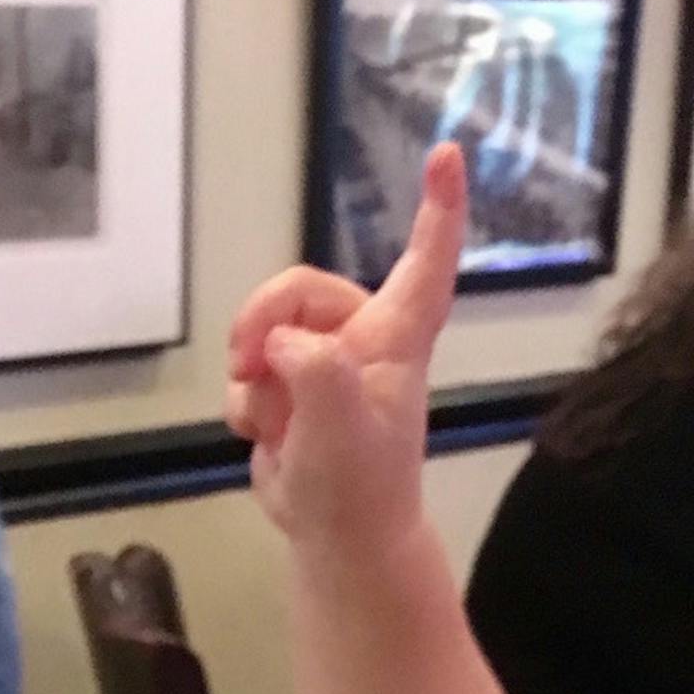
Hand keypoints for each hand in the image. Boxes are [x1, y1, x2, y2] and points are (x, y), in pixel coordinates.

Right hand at [225, 144, 467, 547]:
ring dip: (251, 376)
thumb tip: (282, 348)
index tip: (448, 153)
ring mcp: (322, 366)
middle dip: (261, 320)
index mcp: (396, 338)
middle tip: (246, 361)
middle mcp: (361, 341)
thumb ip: (317, 371)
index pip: (425, 260)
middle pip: (297, 289)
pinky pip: (248, 374)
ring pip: (264, 334)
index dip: (439, 206)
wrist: (337, 539)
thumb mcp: (340, 426)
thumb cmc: (358, 486)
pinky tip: (265, 436)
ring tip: (268, 420)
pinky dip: (245, 404)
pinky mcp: (289, 392)